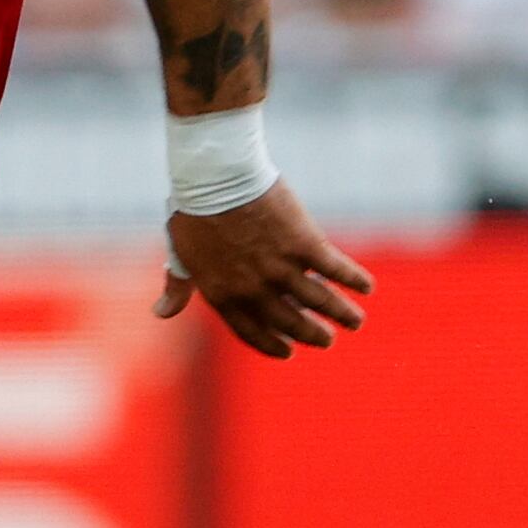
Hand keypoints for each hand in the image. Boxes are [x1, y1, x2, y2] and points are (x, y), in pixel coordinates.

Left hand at [154, 181, 373, 357]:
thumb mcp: (180, 254)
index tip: (289, 351)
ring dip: (342, 314)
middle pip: (292, 323)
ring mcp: (282, 268)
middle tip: (328, 340)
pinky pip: (336, 269)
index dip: (273, 345)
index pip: (253, 333)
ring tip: (356, 322)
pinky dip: (354, 279)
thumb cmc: (194, 213)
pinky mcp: (305, 243)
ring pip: (321, 302)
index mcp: (224, 295)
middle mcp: (255, 289)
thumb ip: (178, 287)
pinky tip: (366, 287)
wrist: (216, 176)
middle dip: (314, 336)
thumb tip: (161, 313)